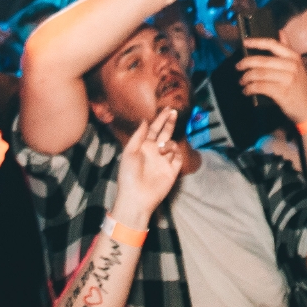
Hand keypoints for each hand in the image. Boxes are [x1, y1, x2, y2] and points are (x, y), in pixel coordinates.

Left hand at [112, 108, 183, 225]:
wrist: (136, 197)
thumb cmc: (129, 175)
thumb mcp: (129, 152)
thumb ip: (138, 136)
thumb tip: (145, 120)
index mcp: (143, 147)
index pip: (153, 129)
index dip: (160, 119)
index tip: (167, 108)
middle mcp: (154, 152)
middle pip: (165, 133)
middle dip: (169, 122)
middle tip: (173, 112)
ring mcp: (164, 161)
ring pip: (172, 144)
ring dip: (169, 142)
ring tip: (162, 148)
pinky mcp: (172, 171)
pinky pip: (178, 157)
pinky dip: (176, 153)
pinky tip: (170, 153)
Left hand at [235, 37, 306, 126]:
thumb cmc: (301, 87)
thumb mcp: (298, 66)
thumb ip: (288, 49)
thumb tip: (280, 32)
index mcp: (293, 57)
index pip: (273, 44)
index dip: (256, 42)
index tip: (245, 42)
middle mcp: (291, 66)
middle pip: (262, 60)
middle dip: (246, 63)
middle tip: (238, 66)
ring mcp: (287, 79)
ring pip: (259, 74)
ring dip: (246, 77)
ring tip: (242, 81)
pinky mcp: (282, 93)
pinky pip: (260, 87)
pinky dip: (250, 88)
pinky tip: (247, 90)